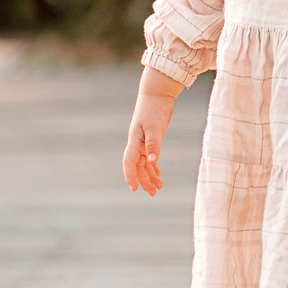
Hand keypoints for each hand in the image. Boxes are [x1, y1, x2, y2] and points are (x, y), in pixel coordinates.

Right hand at [122, 75, 181, 194]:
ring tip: (158, 188)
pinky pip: (150, 158)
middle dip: (144, 181)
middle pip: (137, 167)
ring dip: (150, 176)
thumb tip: (152, 162)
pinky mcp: (151, 139)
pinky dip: (153, 167)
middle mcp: (137, 144)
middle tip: (153, 193)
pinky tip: (158, 175)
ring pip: (144, 164)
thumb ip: (153, 145)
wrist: (157, 94)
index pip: (129, 163)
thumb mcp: (154, 128)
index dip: (130, 176)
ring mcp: (143, 142)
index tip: (134, 189)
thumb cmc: (154, 109)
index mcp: (134, 142)